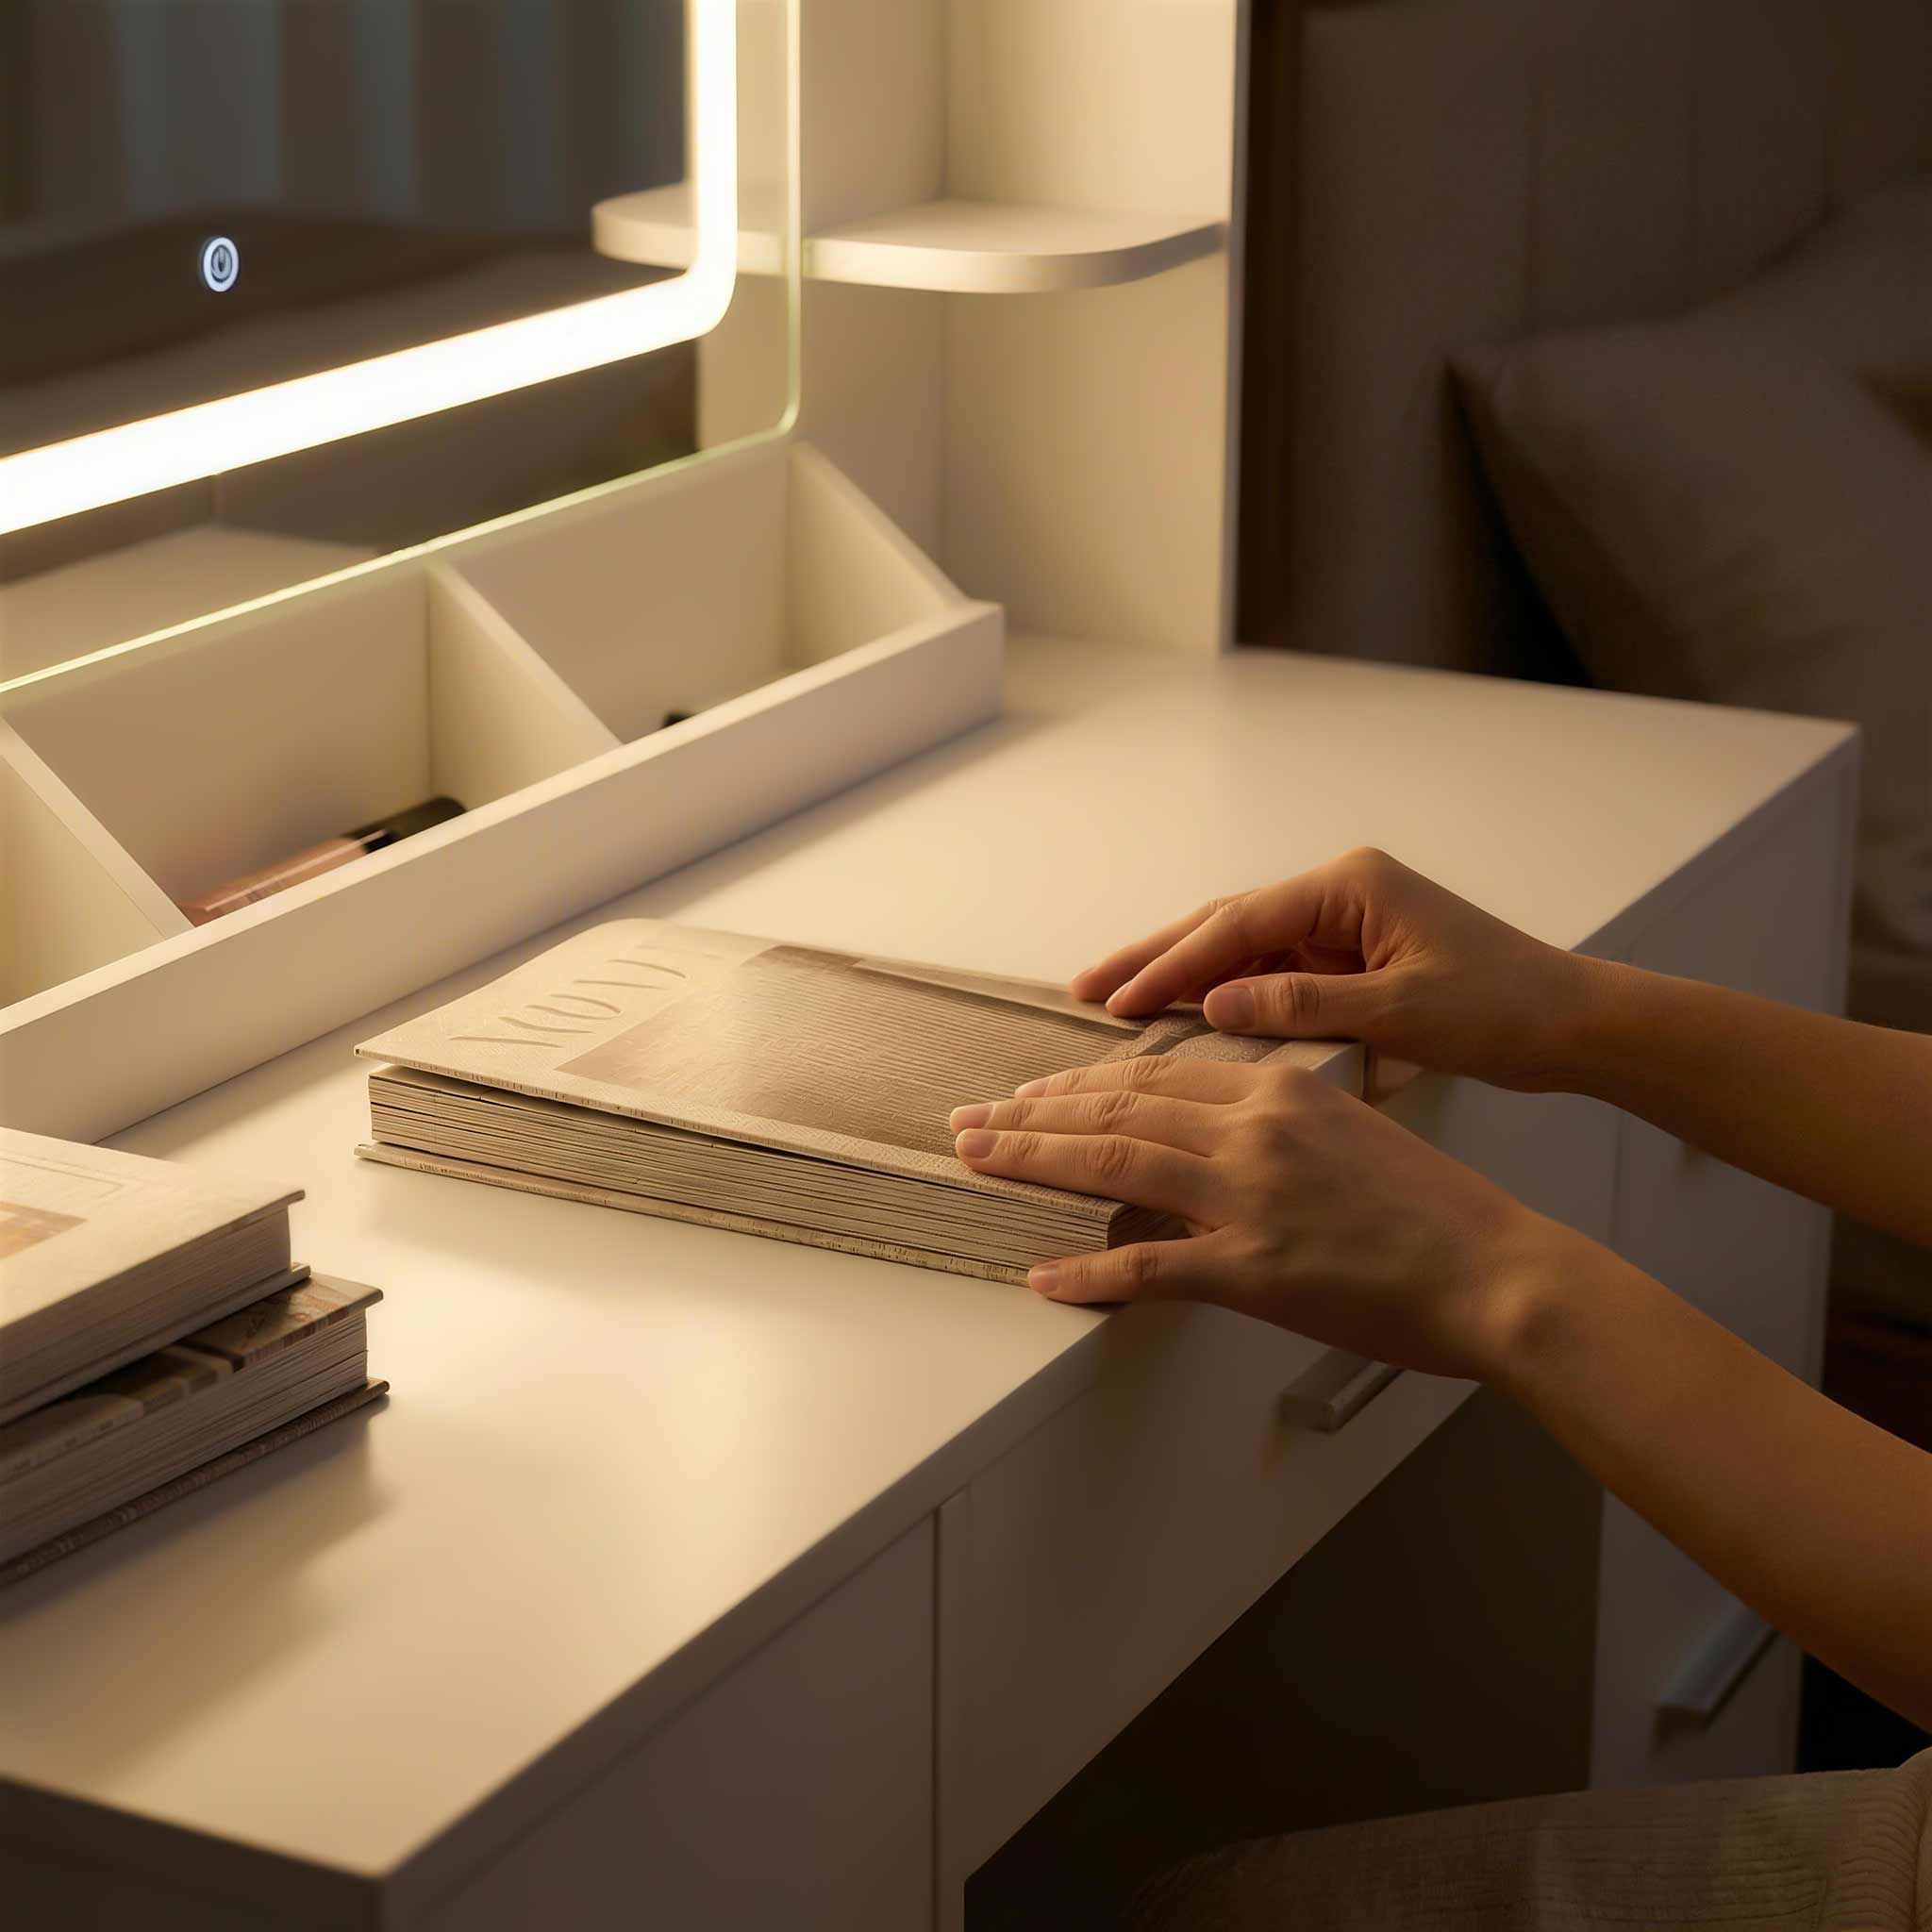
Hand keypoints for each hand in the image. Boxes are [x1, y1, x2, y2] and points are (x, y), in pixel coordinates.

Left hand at [949, 1055, 1564, 1378]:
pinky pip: (1149, 1267)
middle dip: (1030, 1115)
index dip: (1076, 1086)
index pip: (1151, 1077)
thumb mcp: (1349, 1134)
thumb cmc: (1436, 1211)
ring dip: (1031, 1162)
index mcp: (1277, 1089)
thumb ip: (1275, 1127)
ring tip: (973, 1160)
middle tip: (967, 1119)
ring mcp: (1249, 1198)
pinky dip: (1088, 1271)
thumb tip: (1209, 1142)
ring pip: (1113, 1164)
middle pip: (1115, 1110)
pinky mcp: (1254, 1269)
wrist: (1497, 1268)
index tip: (1027, 1093)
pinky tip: (1043, 1276)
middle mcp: (1253, 1130)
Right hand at [1070, 847, 1596, 1092]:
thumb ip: (1304, 1006)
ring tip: (1113, 1001)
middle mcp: (1341, 893)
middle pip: (1227, 923)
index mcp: (1351, 886)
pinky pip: (1270, 973)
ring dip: (1181, 975)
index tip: (1115, 1000)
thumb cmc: (1504, 1008)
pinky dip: (1224, 994)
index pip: (1239, 925)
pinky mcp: (1352, 958)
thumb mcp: (1402, 1010)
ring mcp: (1344, 924)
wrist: (1574, 1024)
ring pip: (1241, 947)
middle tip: (1085, 989)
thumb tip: (1214, 1007)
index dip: (1172, 965)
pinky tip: (1183, 1018)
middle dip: (1155, 957)